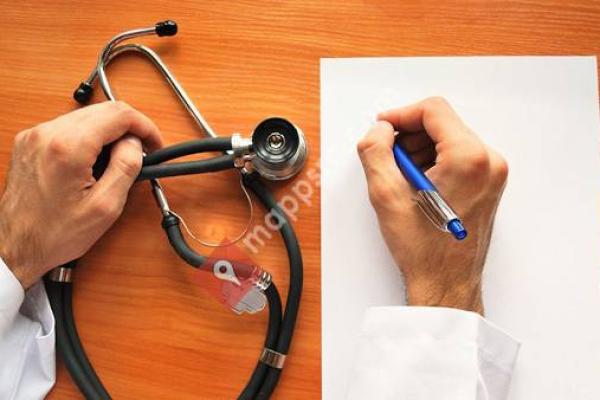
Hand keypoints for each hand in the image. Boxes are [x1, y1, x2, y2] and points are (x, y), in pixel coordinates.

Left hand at [0, 101, 162, 288]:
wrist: (16, 246)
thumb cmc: (54, 233)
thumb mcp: (106, 206)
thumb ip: (126, 166)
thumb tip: (135, 143)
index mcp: (68, 147)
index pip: (119, 114)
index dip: (145, 126)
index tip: (154, 143)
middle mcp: (48, 134)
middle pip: (103, 109)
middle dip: (129, 127)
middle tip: (143, 150)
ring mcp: (35, 135)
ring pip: (87, 115)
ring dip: (110, 132)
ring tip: (120, 158)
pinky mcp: (30, 141)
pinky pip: (69, 126)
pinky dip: (89, 136)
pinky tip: (96, 159)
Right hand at [357, 97, 507, 313]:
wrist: (446, 284)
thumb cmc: (424, 249)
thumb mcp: (385, 195)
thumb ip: (375, 150)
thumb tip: (379, 130)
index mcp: (469, 158)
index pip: (433, 110)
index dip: (401, 114)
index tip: (383, 127)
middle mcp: (488, 162)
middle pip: (442, 123)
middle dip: (410, 135)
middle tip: (388, 158)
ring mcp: (492, 174)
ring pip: (449, 139)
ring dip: (420, 150)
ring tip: (401, 177)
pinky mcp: (488, 185)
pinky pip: (458, 157)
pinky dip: (434, 162)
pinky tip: (416, 185)